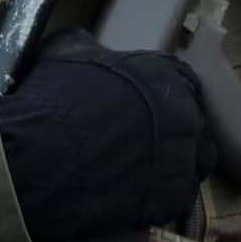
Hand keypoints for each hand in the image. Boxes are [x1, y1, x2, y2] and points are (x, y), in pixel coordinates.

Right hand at [0, 31, 216, 241]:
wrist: (44, 158)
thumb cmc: (55, 101)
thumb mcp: (67, 52)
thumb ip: (86, 46)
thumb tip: (83, 44)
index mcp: (167, 74)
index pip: (182, 80)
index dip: (163, 94)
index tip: (146, 106)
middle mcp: (186, 114)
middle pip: (193, 121)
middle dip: (175, 129)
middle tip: (144, 139)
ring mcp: (183, 157)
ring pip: (196, 160)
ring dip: (178, 163)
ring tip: (147, 169)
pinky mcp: (173, 197)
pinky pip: (179, 196)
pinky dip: (163, 196)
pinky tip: (138, 195)